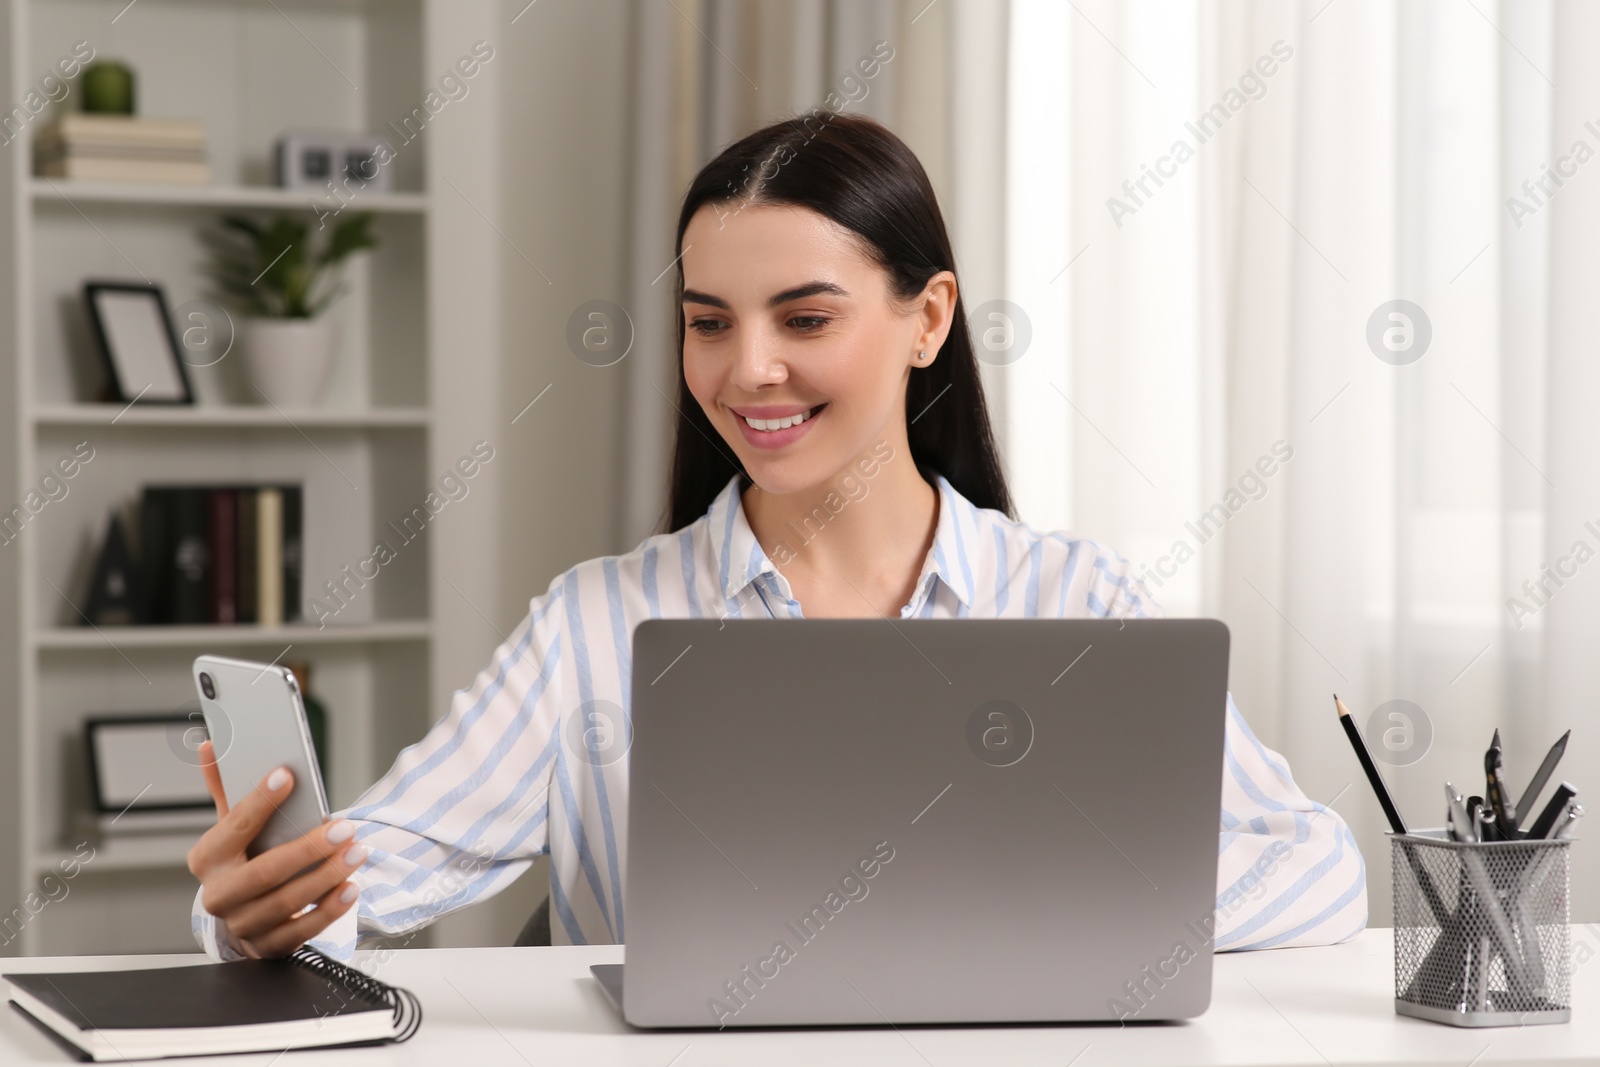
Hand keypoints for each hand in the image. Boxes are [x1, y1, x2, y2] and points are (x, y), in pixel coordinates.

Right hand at [187, 740, 366, 957]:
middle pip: (264, 872)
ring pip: (286, 902)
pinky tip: (351, 887)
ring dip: (326, 876)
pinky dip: (329, 910)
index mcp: (207, 858)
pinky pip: (301, 931)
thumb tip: (212, 744)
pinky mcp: (267, 946)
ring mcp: (242, 924)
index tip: (288, 776)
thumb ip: (226, 788)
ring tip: (356, 851)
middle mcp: (219, 895)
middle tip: (344, 827)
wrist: (242, 915)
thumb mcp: (233, 826)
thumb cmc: (243, 860)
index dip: (260, 800)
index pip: (234, 825)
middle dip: (308, 849)